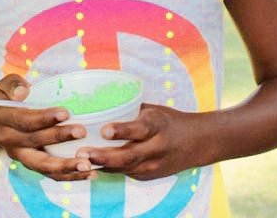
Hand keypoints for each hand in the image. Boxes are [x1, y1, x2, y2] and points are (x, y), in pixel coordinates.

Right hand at [0, 74, 94, 181]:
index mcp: (4, 119)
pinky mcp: (31, 166)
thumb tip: (24, 91)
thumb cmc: (6, 100)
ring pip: (43, 166)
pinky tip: (90, 173)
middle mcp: (10, 141)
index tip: (66, 113)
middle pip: (36, 141)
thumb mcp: (3, 87)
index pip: (24, 120)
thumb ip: (12, 85)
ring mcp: (20, 156)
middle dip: (59, 137)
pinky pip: (50, 174)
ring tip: (88, 165)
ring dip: (66, 167)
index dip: (44, 118)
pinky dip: (70, 176)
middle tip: (81, 132)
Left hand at [76, 103, 196, 180]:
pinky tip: (90, 165)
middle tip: (82, 152)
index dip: (122, 130)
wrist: (196, 143)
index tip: (104, 130)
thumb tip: (99, 101)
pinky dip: (107, 169)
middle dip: (103, 156)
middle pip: (128, 155)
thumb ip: (130, 110)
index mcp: (158, 125)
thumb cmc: (169, 120)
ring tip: (80, 161)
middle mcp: (156, 148)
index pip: (140, 129)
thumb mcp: (153, 110)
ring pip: (123, 168)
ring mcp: (152, 165)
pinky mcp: (148, 175)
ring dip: (101, 165)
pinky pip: (124, 172)